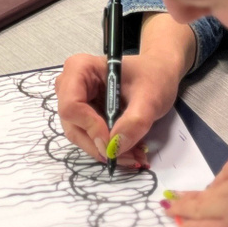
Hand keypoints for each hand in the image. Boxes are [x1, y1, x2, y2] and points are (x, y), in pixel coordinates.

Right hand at [56, 16, 194, 167]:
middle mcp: (70, 85)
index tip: (114, 142)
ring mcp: (75, 102)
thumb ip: (135, 121)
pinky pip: (89, 138)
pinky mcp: (83, 116)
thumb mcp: (150, 96)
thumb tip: (116, 147)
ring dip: (106, 150)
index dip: (90, 127)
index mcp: (80, 69)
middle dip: (100, 145)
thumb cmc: (153, 76)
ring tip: (133, 155)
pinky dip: (109, 148)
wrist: (158, 74)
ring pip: (80, 136)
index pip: (71, 106)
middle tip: (129, 157)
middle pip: (73, 125)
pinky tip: (129, 150)